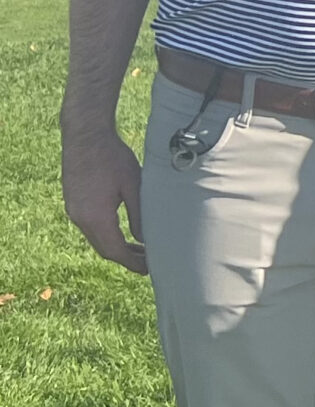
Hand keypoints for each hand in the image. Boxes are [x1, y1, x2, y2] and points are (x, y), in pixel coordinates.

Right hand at [62, 122, 146, 272]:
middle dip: (125, 258)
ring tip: (139, 249)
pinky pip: (90, 227)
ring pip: (96, 238)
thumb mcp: (134, 185)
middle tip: (147, 262)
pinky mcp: (73, 202)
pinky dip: (107, 234)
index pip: (114, 250)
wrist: (85, 136)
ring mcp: (74, 211)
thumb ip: (139, 214)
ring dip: (116, 246)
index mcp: (96, 217)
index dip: (132, 262)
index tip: (148, 269)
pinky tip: (121, 231)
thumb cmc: (113, 158)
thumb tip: (145, 239)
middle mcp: (80, 219)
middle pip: (104, 248)